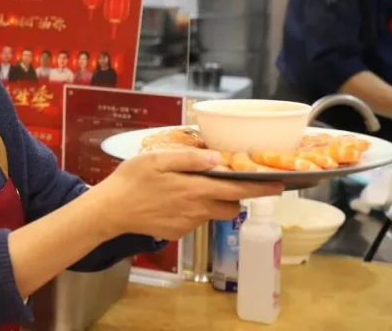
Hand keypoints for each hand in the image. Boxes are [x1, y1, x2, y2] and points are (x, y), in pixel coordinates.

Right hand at [92, 149, 283, 240]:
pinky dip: (195, 209)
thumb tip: (218, 158)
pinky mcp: (178, 232)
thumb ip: (189, 159)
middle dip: (237, 194)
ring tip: (196, 186)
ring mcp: (188, 224)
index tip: (281, 184)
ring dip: (215, 201)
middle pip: (232, 205)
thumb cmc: (131, 180)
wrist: (110, 211)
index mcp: (195, 189)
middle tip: (229, 179)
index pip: (238, 189)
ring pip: (214, 212)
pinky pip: (196, 220)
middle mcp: (197, 210)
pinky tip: (174, 199)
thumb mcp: (157, 159)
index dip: (262, 187)